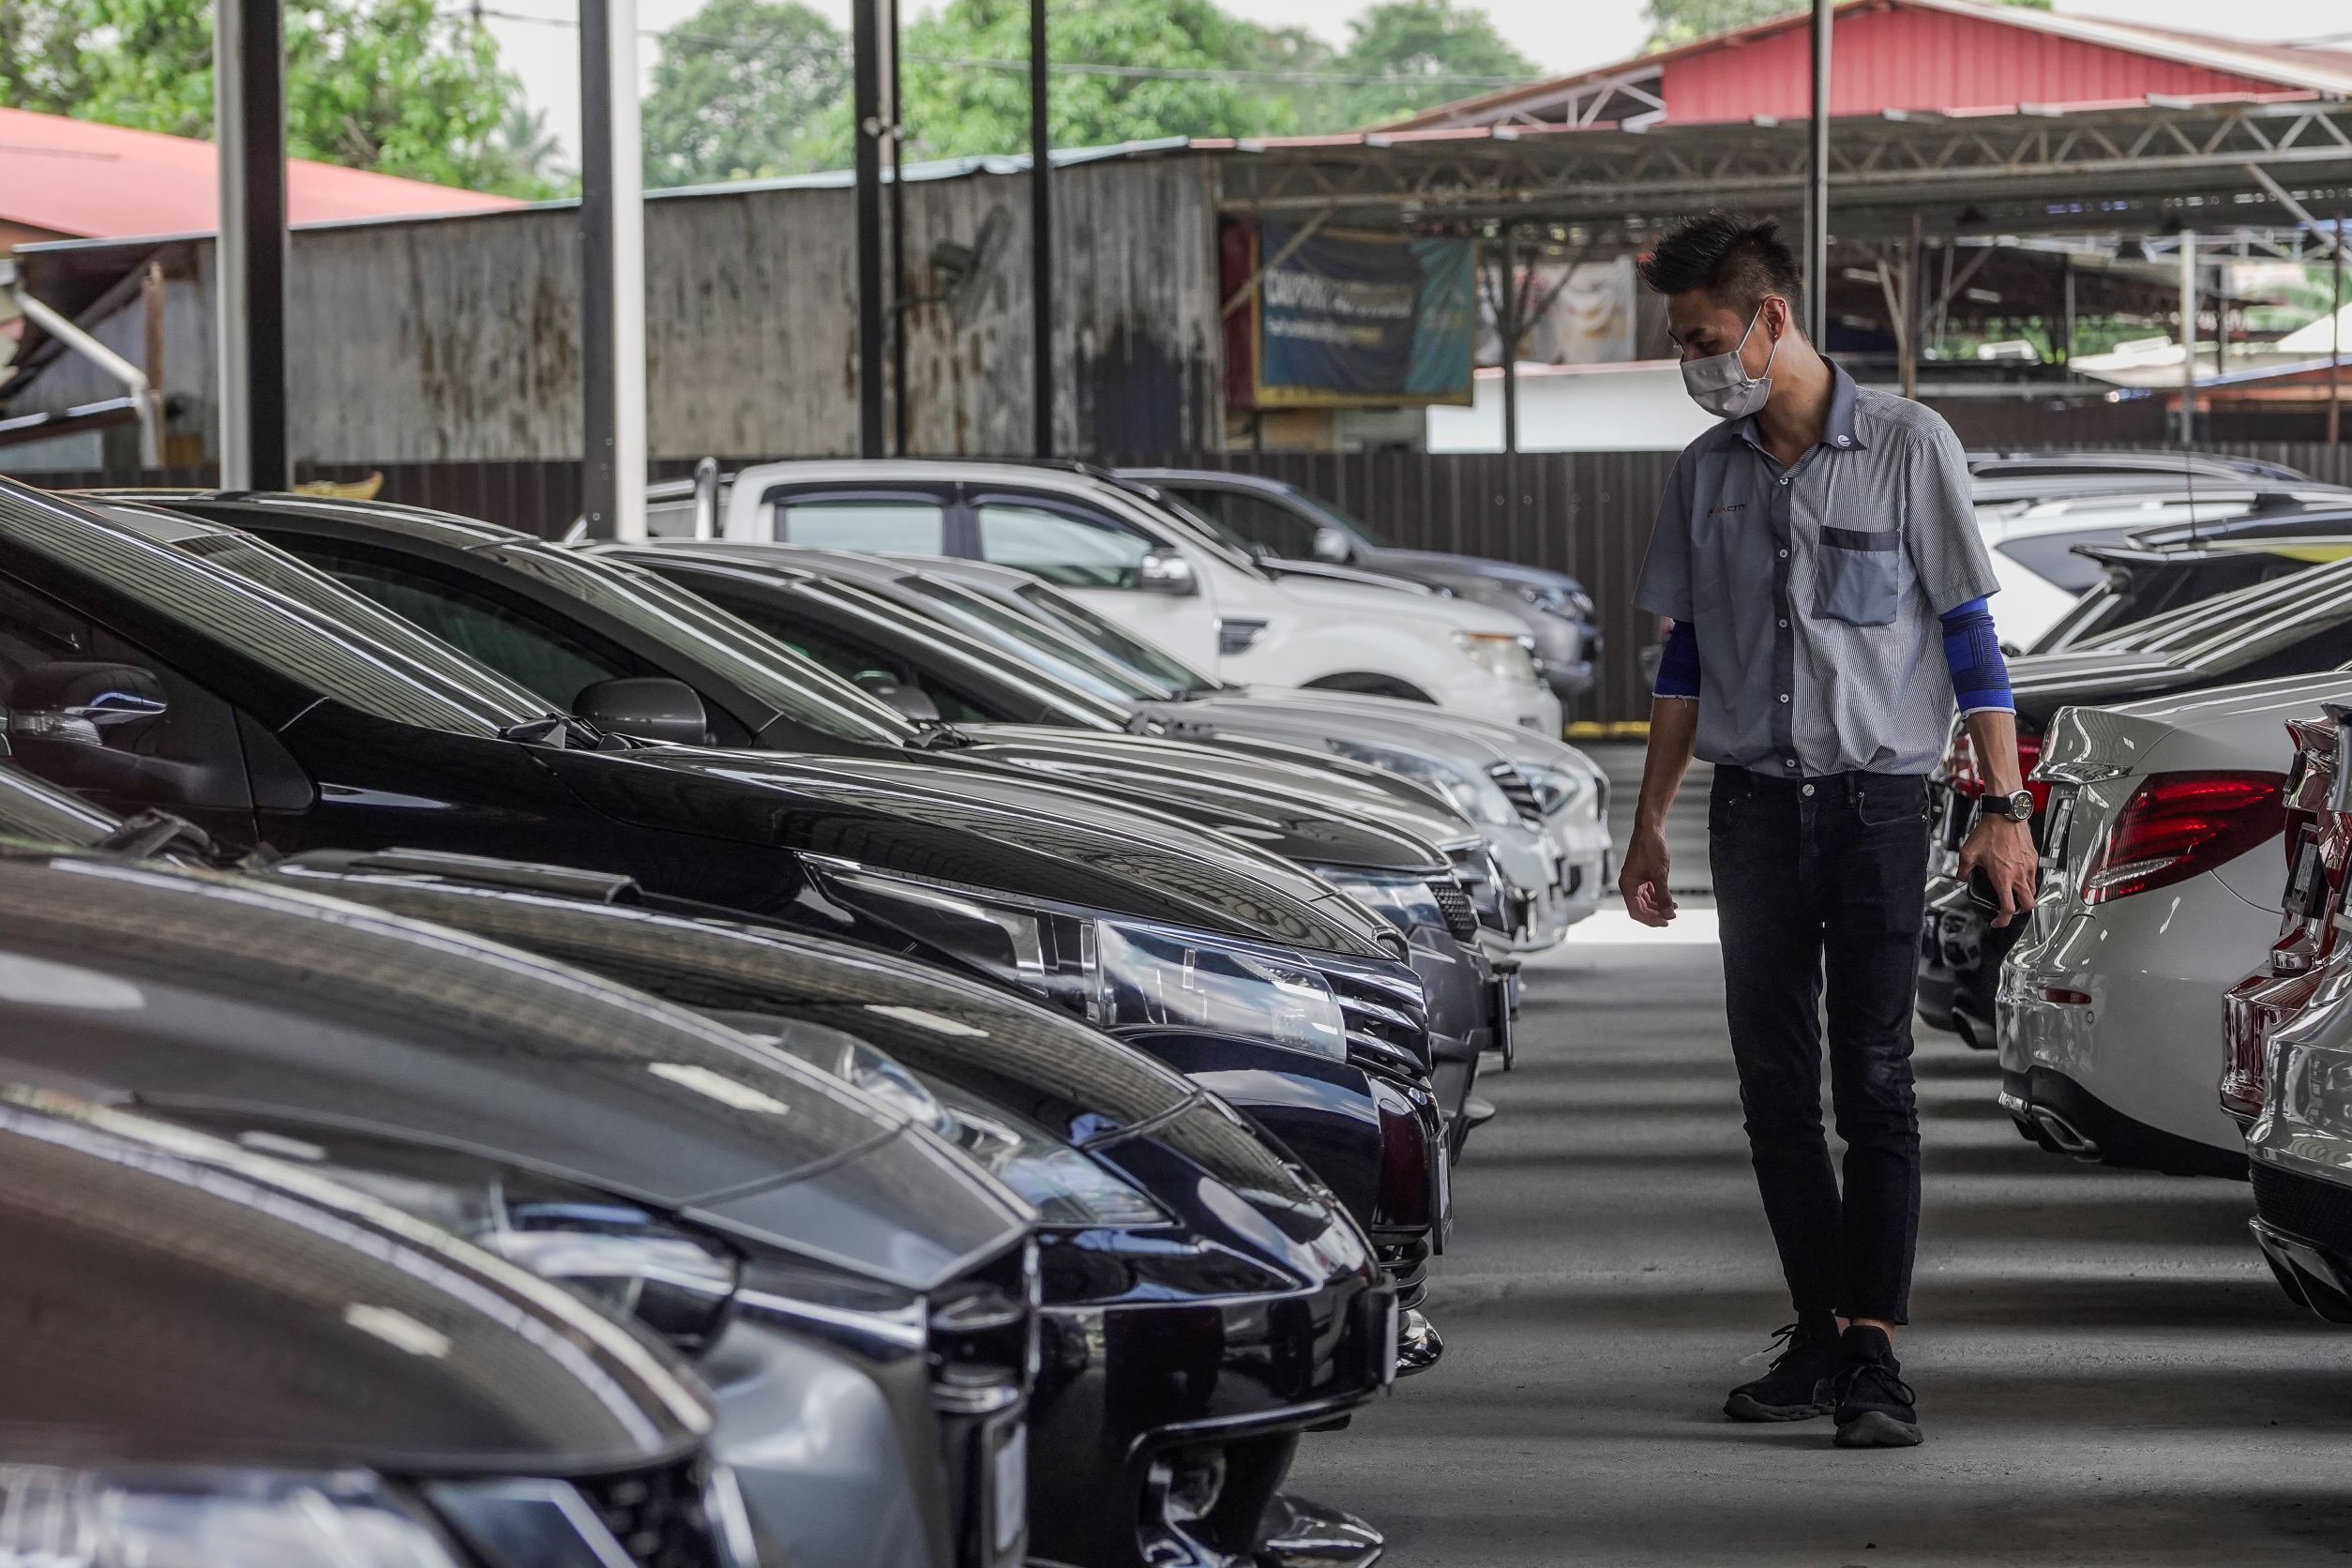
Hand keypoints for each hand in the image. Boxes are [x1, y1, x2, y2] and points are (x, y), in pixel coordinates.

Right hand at [1619, 829, 1677, 926]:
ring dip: (1659, 907)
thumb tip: (1668, 912)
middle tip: (1672, 916)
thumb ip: (1664, 895)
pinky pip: (1650, 893)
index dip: (1651, 919)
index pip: (1637, 911)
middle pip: (1641, 908)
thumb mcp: (1660, 874)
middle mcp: (1630, 885)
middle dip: (1656, 914)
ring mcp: (1636, 881)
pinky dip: (1660, 898)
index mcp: (1628, 885)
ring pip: (1646, 902)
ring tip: (1673, 909)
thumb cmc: (1650, 847)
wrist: (1651, 830)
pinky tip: (1671, 900)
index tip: (1665, 922)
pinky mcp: (1643, 877)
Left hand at [1958, 814, 2037, 928]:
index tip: (1997, 922)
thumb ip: (1963, 870)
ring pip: (2032, 891)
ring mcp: (2029, 867)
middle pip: (2028, 905)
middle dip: (2020, 912)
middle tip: (2009, 909)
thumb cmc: (1990, 832)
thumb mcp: (1968, 853)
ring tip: (2012, 893)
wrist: (2005, 815)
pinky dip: (2027, 882)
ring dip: (2024, 896)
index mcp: (2003, 877)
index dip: (2003, 920)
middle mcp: (2019, 874)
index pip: (2008, 908)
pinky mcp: (2033, 859)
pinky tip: (2017, 876)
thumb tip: (1961, 877)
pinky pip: (2034, 877)